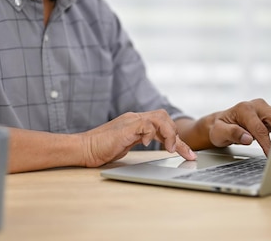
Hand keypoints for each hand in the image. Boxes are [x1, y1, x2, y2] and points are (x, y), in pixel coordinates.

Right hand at [79, 109, 196, 166]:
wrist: (82, 148)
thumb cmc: (100, 149)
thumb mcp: (125, 145)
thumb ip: (138, 140)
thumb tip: (152, 144)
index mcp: (136, 122)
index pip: (162, 124)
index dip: (177, 138)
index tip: (188, 153)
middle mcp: (135, 118)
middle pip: (164, 116)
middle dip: (177, 135)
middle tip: (182, 152)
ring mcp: (131, 121)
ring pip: (160, 117)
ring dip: (170, 134)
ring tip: (170, 149)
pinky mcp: (127, 127)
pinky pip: (147, 124)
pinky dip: (153, 134)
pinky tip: (149, 144)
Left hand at [208, 99, 270, 154]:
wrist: (218, 124)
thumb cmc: (218, 128)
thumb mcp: (219, 132)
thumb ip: (232, 133)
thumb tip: (247, 138)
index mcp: (245, 109)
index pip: (260, 129)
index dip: (267, 144)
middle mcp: (257, 106)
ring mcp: (264, 110)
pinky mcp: (269, 116)